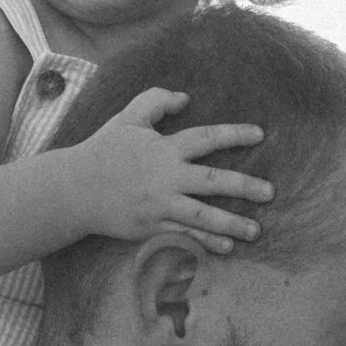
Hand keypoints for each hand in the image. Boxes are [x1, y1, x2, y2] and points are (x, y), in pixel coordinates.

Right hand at [75, 89, 270, 251]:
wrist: (75, 189)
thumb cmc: (104, 150)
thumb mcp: (128, 118)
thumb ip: (155, 101)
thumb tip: (185, 97)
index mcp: (164, 148)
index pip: (206, 138)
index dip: (234, 134)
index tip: (260, 134)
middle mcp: (166, 177)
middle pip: (213, 181)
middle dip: (245, 187)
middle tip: (270, 193)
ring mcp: (160, 205)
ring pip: (203, 216)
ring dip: (232, 224)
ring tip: (256, 231)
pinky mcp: (152, 227)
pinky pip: (184, 236)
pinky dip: (206, 243)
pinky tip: (226, 248)